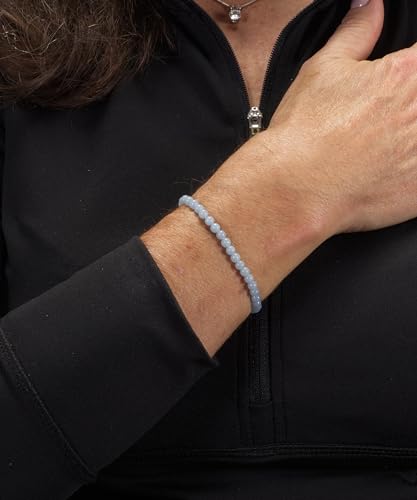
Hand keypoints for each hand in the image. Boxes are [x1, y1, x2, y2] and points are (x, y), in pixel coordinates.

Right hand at [265, 0, 416, 233]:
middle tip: (383, 118)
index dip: (409, 71)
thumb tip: (370, 7)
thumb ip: (357, 32)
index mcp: (407, 74)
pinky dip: (409, 170)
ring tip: (383, 143)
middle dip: (409, 106)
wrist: (294, 187)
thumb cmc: (305, 131)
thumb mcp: (324, 69)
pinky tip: (388, 169)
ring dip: (408, 136)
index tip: (402, 82)